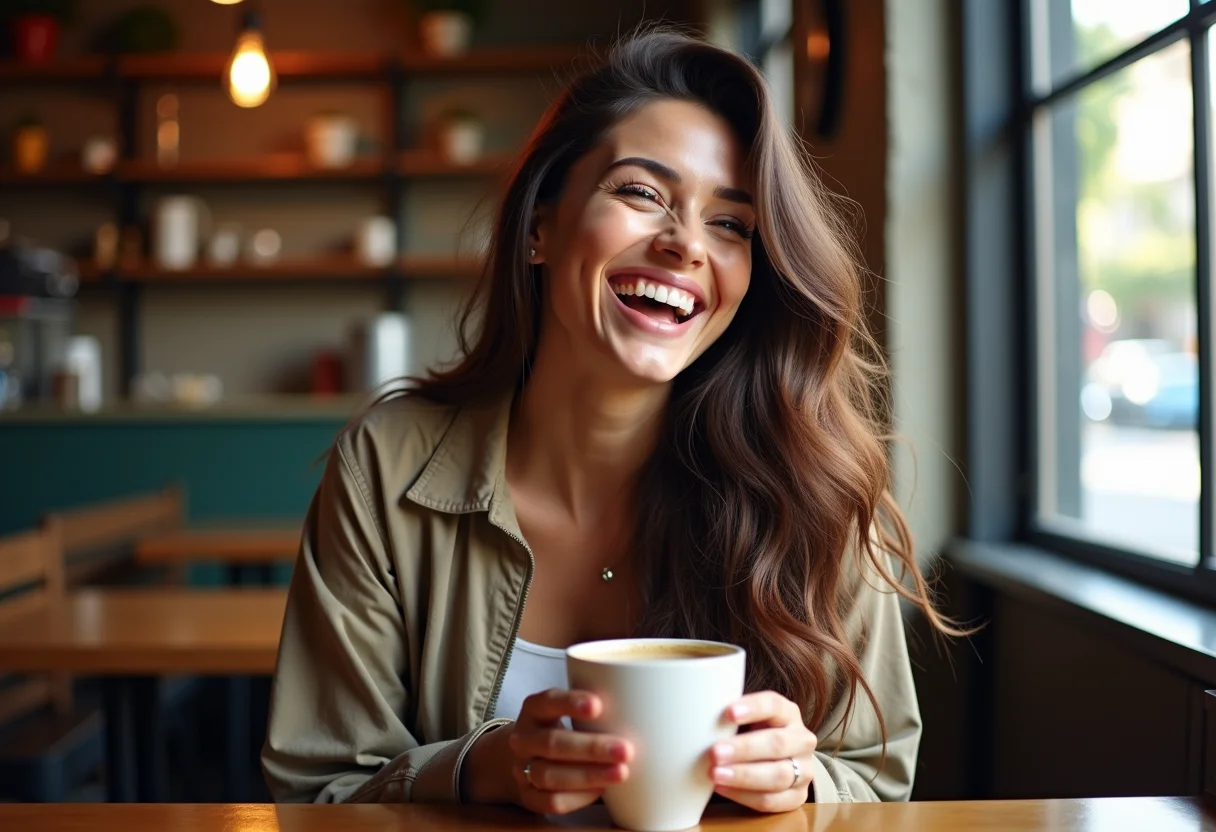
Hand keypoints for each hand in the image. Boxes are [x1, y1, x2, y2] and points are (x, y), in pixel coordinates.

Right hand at [464, 688, 633, 813]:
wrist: (526, 756)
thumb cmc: (562, 727)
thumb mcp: (569, 710)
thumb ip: (596, 709)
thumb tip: (647, 709)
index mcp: (534, 709)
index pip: (548, 701)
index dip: (571, 702)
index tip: (598, 705)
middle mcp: (523, 737)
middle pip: (553, 743)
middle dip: (591, 748)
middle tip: (625, 749)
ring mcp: (521, 768)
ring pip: (550, 775)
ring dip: (588, 776)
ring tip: (621, 773)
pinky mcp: (527, 796)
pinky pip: (551, 801)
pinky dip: (578, 798)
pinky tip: (601, 791)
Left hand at [708, 691, 817, 812]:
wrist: (775, 761)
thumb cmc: (750, 733)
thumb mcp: (745, 719)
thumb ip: (729, 717)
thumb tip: (693, 713)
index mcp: (788, 712)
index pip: (773, 705)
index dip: (753, 708)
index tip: (729, 712)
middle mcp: (801, 739)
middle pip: (777, 743)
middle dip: (744, 749)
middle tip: (714, 752)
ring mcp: (804, 769)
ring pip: (777, 775)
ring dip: (744, 776)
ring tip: (715, 774)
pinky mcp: (797, 796)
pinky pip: (772, 800)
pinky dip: (745, 796)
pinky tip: (723, 788)